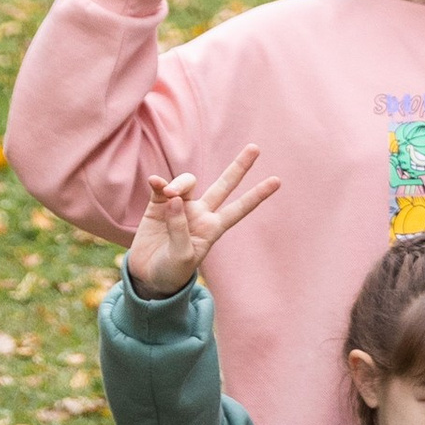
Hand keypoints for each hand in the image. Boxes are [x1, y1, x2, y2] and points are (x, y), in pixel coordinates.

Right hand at [125, 147, 280, 295]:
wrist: (148, 277)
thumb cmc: (171, 272)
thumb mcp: (182, 256)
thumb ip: (180, 228)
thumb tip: (175, 198)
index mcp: (213, 228)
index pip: (239, 209)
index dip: (257, 195)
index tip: (277, 181)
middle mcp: (200, 213)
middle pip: (224, 185)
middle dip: (239, 167)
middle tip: (255, 148)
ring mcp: (179, 207)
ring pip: (189, 183)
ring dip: (180, 183)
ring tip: (169, 193)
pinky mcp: (158, 205)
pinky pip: (162, 187)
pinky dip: (159, 183)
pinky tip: (155, 182)